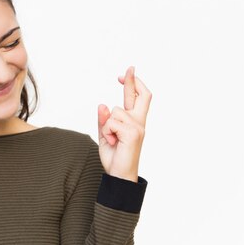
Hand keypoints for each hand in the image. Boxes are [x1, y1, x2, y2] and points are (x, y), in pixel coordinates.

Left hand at [97, 66, 151, 181]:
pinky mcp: (133, 133)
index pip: (137, 98)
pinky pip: (111, 123)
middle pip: (141, 96)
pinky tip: (113, 142)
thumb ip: (104, 120)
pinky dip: (106, 132)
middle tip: (128, 68)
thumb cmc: (115, 156)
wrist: (119, 175)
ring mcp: (138, 127)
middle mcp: (139, 122)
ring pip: (114, 112)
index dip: (133, 83)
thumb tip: (102, 104)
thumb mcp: (105, 135)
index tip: (127, 72)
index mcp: (133, 122)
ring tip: (112, 139)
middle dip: (133, 80)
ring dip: (106, 125)